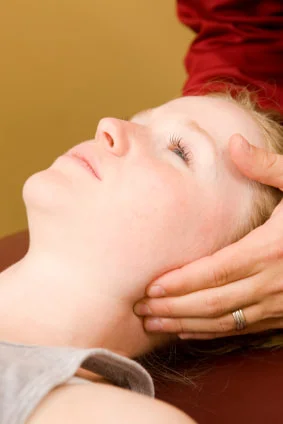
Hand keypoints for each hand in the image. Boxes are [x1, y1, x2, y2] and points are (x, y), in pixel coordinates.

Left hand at [134, 134, 282, 338]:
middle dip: (173, 307)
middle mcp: (273, 281)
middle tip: (140, 308)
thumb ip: (267, 166)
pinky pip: (242, 329)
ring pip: (225, 322)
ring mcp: (279, 304)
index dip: (181, 281)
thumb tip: (233, 142)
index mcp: (272, 248)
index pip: (216, 271)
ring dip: (185, 324)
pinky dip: (211, 332)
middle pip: (213, 301)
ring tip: (153, 323)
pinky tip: (187, 330)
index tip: (150, 286)